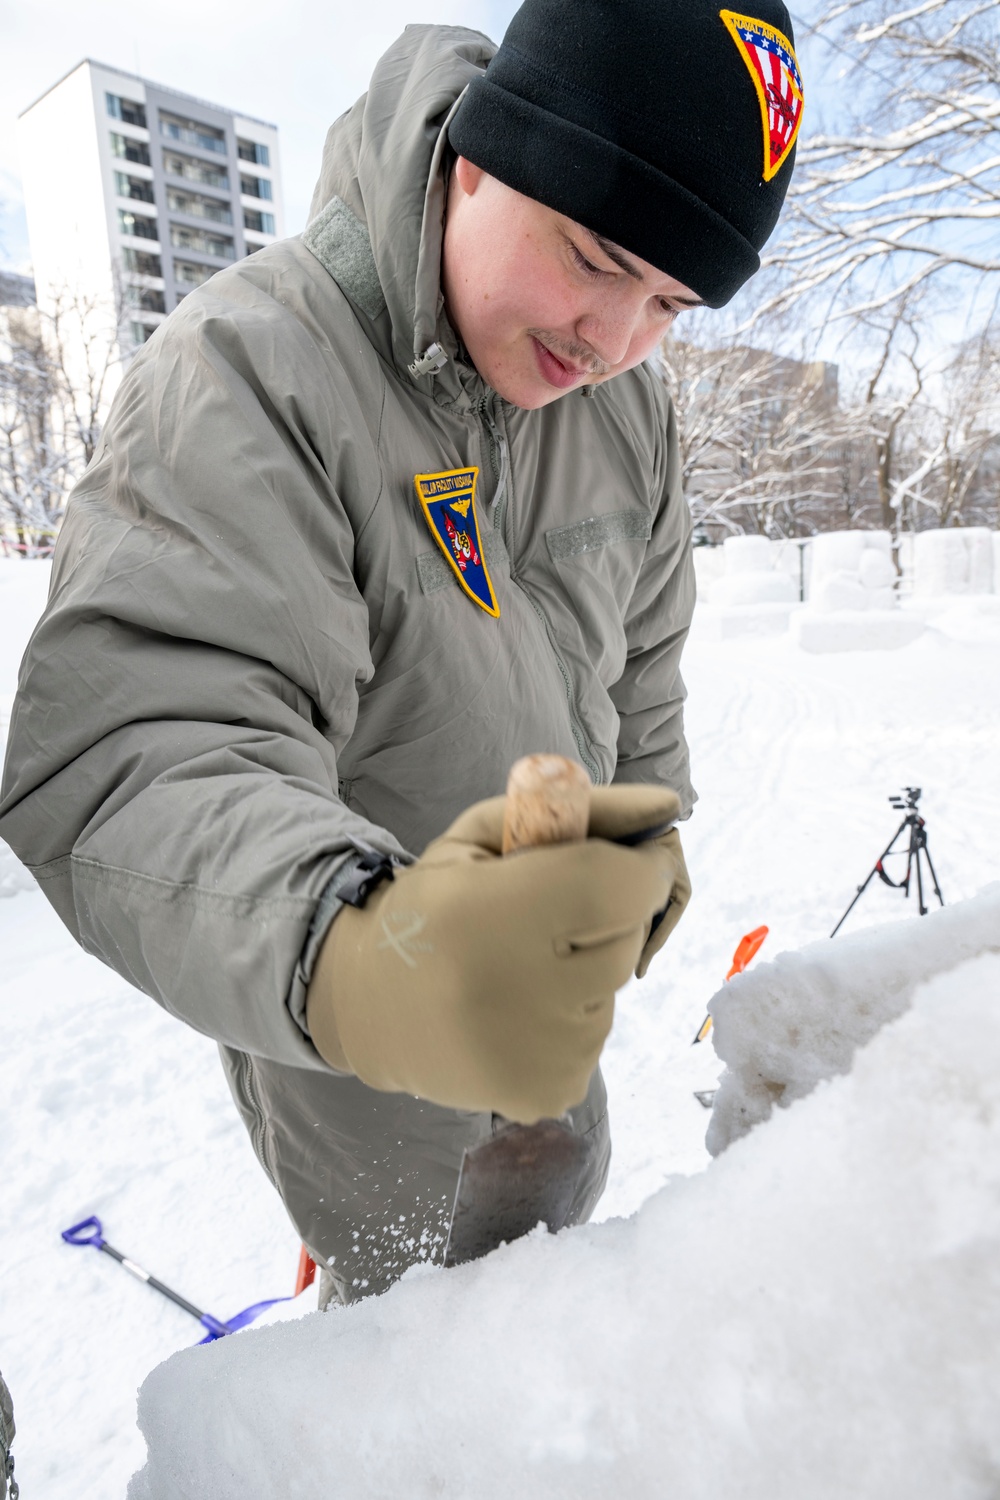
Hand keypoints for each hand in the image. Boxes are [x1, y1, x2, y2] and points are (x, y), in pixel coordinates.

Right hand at [306, 784, 679, 1122]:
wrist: (370, 1005)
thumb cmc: (436, 904)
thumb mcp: (488, 833)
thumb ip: (583, 810)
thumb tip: (668, 806)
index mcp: (492, 914)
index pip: (622, 887)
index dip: (636, 867)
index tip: (616, 862)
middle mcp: (515, 994)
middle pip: (626, 938)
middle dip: (607, 919)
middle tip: (545, 921)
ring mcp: (534, 1057)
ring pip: (613, 992)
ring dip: (585, 973)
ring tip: (521, 970)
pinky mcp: (547, 1093)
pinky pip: (595, 1038)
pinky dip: (571, 1019)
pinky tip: (519, 1013)